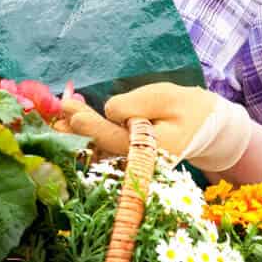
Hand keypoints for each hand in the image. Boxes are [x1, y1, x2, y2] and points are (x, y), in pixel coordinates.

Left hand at [62, 83, 251, 171]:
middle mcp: (141, 164)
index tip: (70, 110)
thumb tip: (108, 111)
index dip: (90, 124)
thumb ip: (135, 105)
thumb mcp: (165, 97)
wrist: (203, 126)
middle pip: (101, 146)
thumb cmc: (185, 108)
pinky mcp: (127, 159)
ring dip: (77, 134)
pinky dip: (86, 136)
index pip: (115, 138)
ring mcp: (133, 165)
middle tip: (59, 109)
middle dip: (77, 128)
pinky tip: (69, 124)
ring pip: (99, 149)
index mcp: (153, 150)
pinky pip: (102, 148)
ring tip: (57, 118)